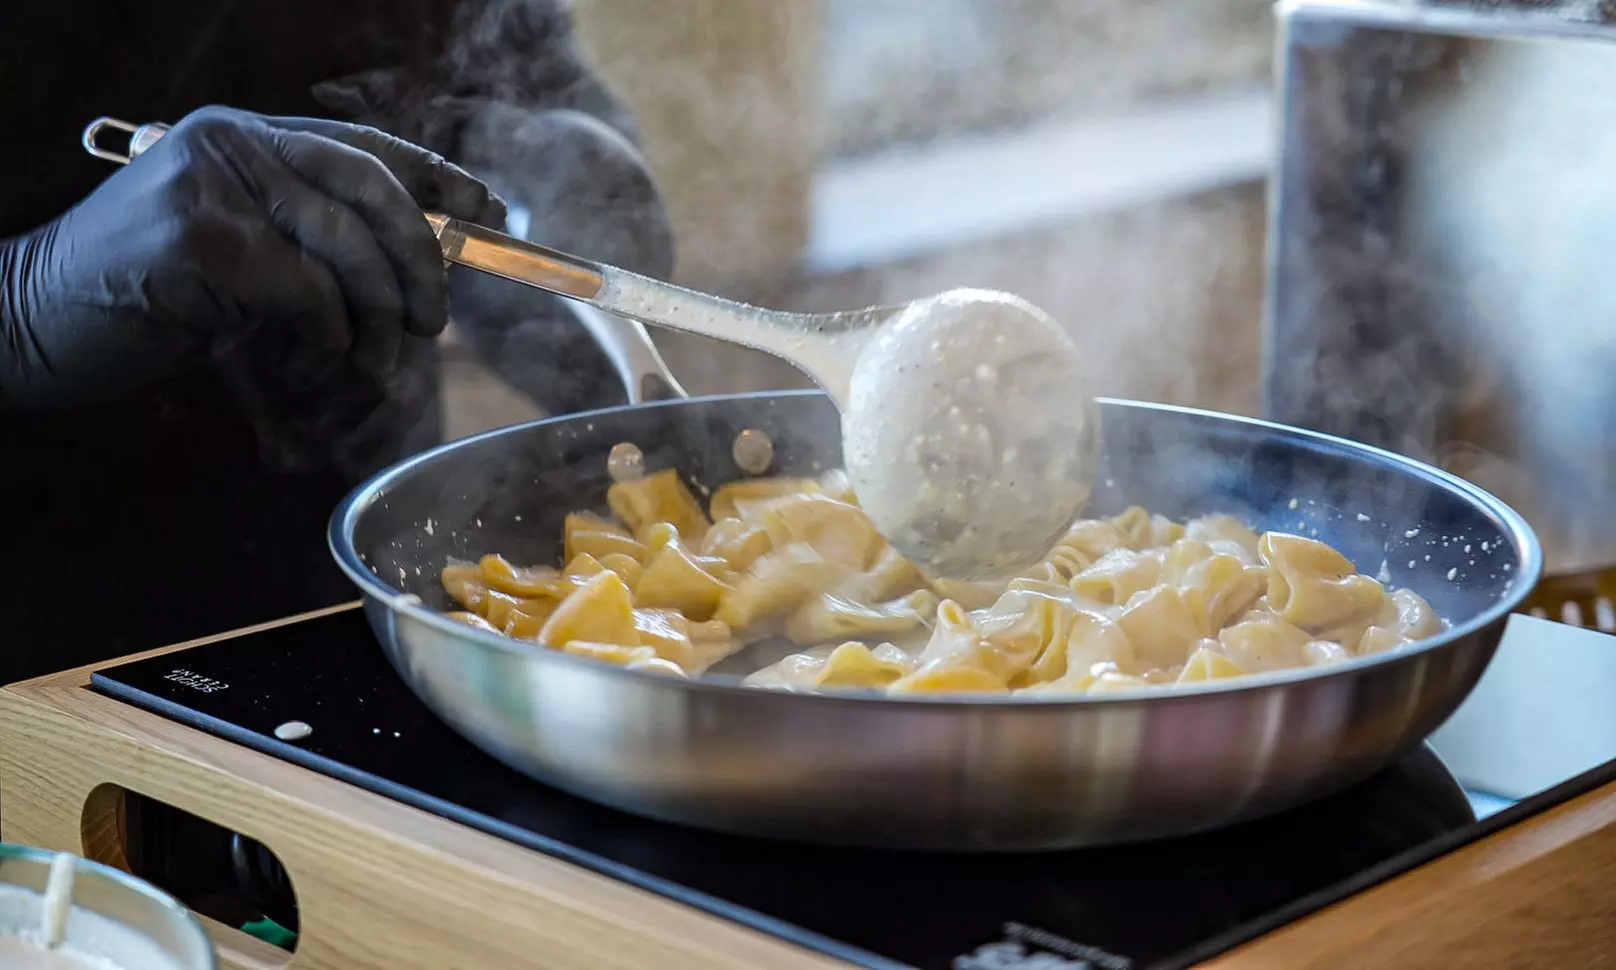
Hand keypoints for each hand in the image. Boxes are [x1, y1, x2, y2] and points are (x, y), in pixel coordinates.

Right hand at [0, 105, 505, 408]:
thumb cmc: (142, 299)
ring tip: (367, 366)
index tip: (488, 209)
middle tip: (431, 321)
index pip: (365, 145)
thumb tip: (416, 275)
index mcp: (246, 138)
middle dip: (423, 260)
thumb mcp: (238, 255)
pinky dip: (325, 344)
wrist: (30, 322)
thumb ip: (308, 245)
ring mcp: (214, 184)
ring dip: (374, 321)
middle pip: (373, 190)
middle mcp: (233, 144)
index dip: (437, 177)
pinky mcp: (204, 240)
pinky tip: (300, 369)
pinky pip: (312, 296)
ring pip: (350, 249)